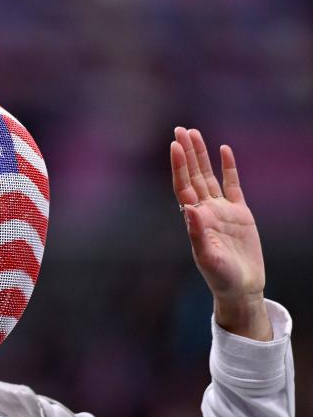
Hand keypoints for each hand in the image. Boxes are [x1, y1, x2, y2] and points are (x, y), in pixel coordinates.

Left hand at [170, 127, 271, 340]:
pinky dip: (228, 167)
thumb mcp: (207, 258)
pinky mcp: (240, 213)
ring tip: (194, 133)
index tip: (175, 146)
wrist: (241, 287)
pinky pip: (233, 185)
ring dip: (202, 155)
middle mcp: (205, 211)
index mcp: (194, 219)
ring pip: (209, 176)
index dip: (179, 166)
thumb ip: (197, 234)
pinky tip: (224, 150)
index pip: (183, 186)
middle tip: (180, 130)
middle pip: (193, 175)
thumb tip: (189, 209)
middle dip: (188, 153)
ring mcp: (222, 210)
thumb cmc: (221, 277)